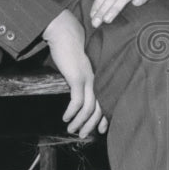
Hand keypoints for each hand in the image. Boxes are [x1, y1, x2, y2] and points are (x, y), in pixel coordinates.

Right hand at [42, 10, 108, 136]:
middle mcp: (95, 80)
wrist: (64, 34)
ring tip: (71, 130)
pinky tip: (66, 117)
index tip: (99, 130)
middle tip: (83, 135)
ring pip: (88, 108)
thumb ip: (78, 78)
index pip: (105, 102)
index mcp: (96, 78)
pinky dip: (72, 112)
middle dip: (91, 125)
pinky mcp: (77, 78)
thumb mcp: (76, 67)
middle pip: (99, 109)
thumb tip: (75, 90)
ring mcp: (88, 79)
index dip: (104, 118)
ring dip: (80, 122)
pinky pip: (77, 100)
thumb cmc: (69, 50)